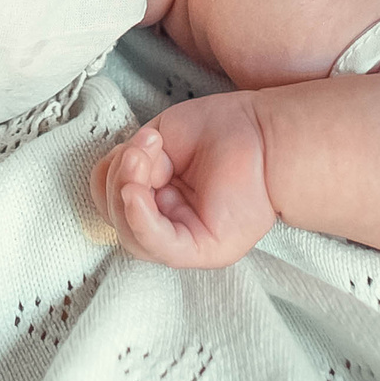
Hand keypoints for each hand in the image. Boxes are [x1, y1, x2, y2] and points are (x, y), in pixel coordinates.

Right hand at [90, 96, 276, 267]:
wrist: (267, 132)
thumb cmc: (223, 130)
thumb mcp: (160, 140)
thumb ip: (132, 163)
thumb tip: (120, 183)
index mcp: (157, 200)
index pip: (112, 200)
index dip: (113, 172)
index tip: (139, 143)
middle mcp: (169, 224)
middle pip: (117, 219)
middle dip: (120, 177)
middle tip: (145, 147)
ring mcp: (184, 240)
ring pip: (132, 237)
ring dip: (127, 189)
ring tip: (143, 157)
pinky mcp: (202, 250)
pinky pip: (159, 246)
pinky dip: (139, 220)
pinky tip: (136, 194)